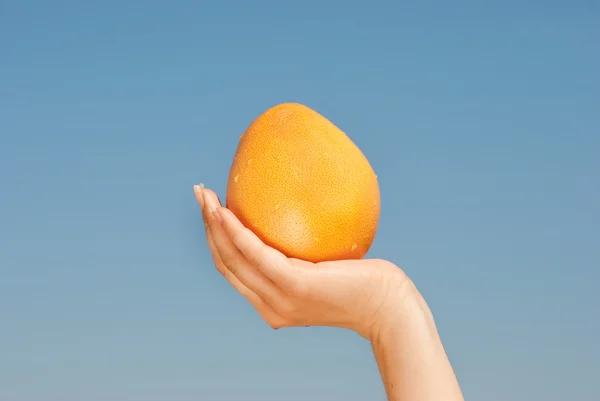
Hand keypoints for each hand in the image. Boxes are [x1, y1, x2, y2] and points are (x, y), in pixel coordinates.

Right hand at [193, 184, 410, 339]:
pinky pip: (257, 254)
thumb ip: (306, 255)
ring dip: (214, 224)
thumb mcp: (326, 270)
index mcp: (271, 303)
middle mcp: (269, 306)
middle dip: (207, 227)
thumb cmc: (363, 283)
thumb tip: (299, 217)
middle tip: (200, 194)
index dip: (216, 239)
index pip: (233, 270)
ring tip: (205, 196)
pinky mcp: (294, 285)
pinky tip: (225, 210)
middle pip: (225, 263)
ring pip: (232, 258)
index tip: (211, 209)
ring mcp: (279, 298)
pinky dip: (236, 231)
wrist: (388, 309)